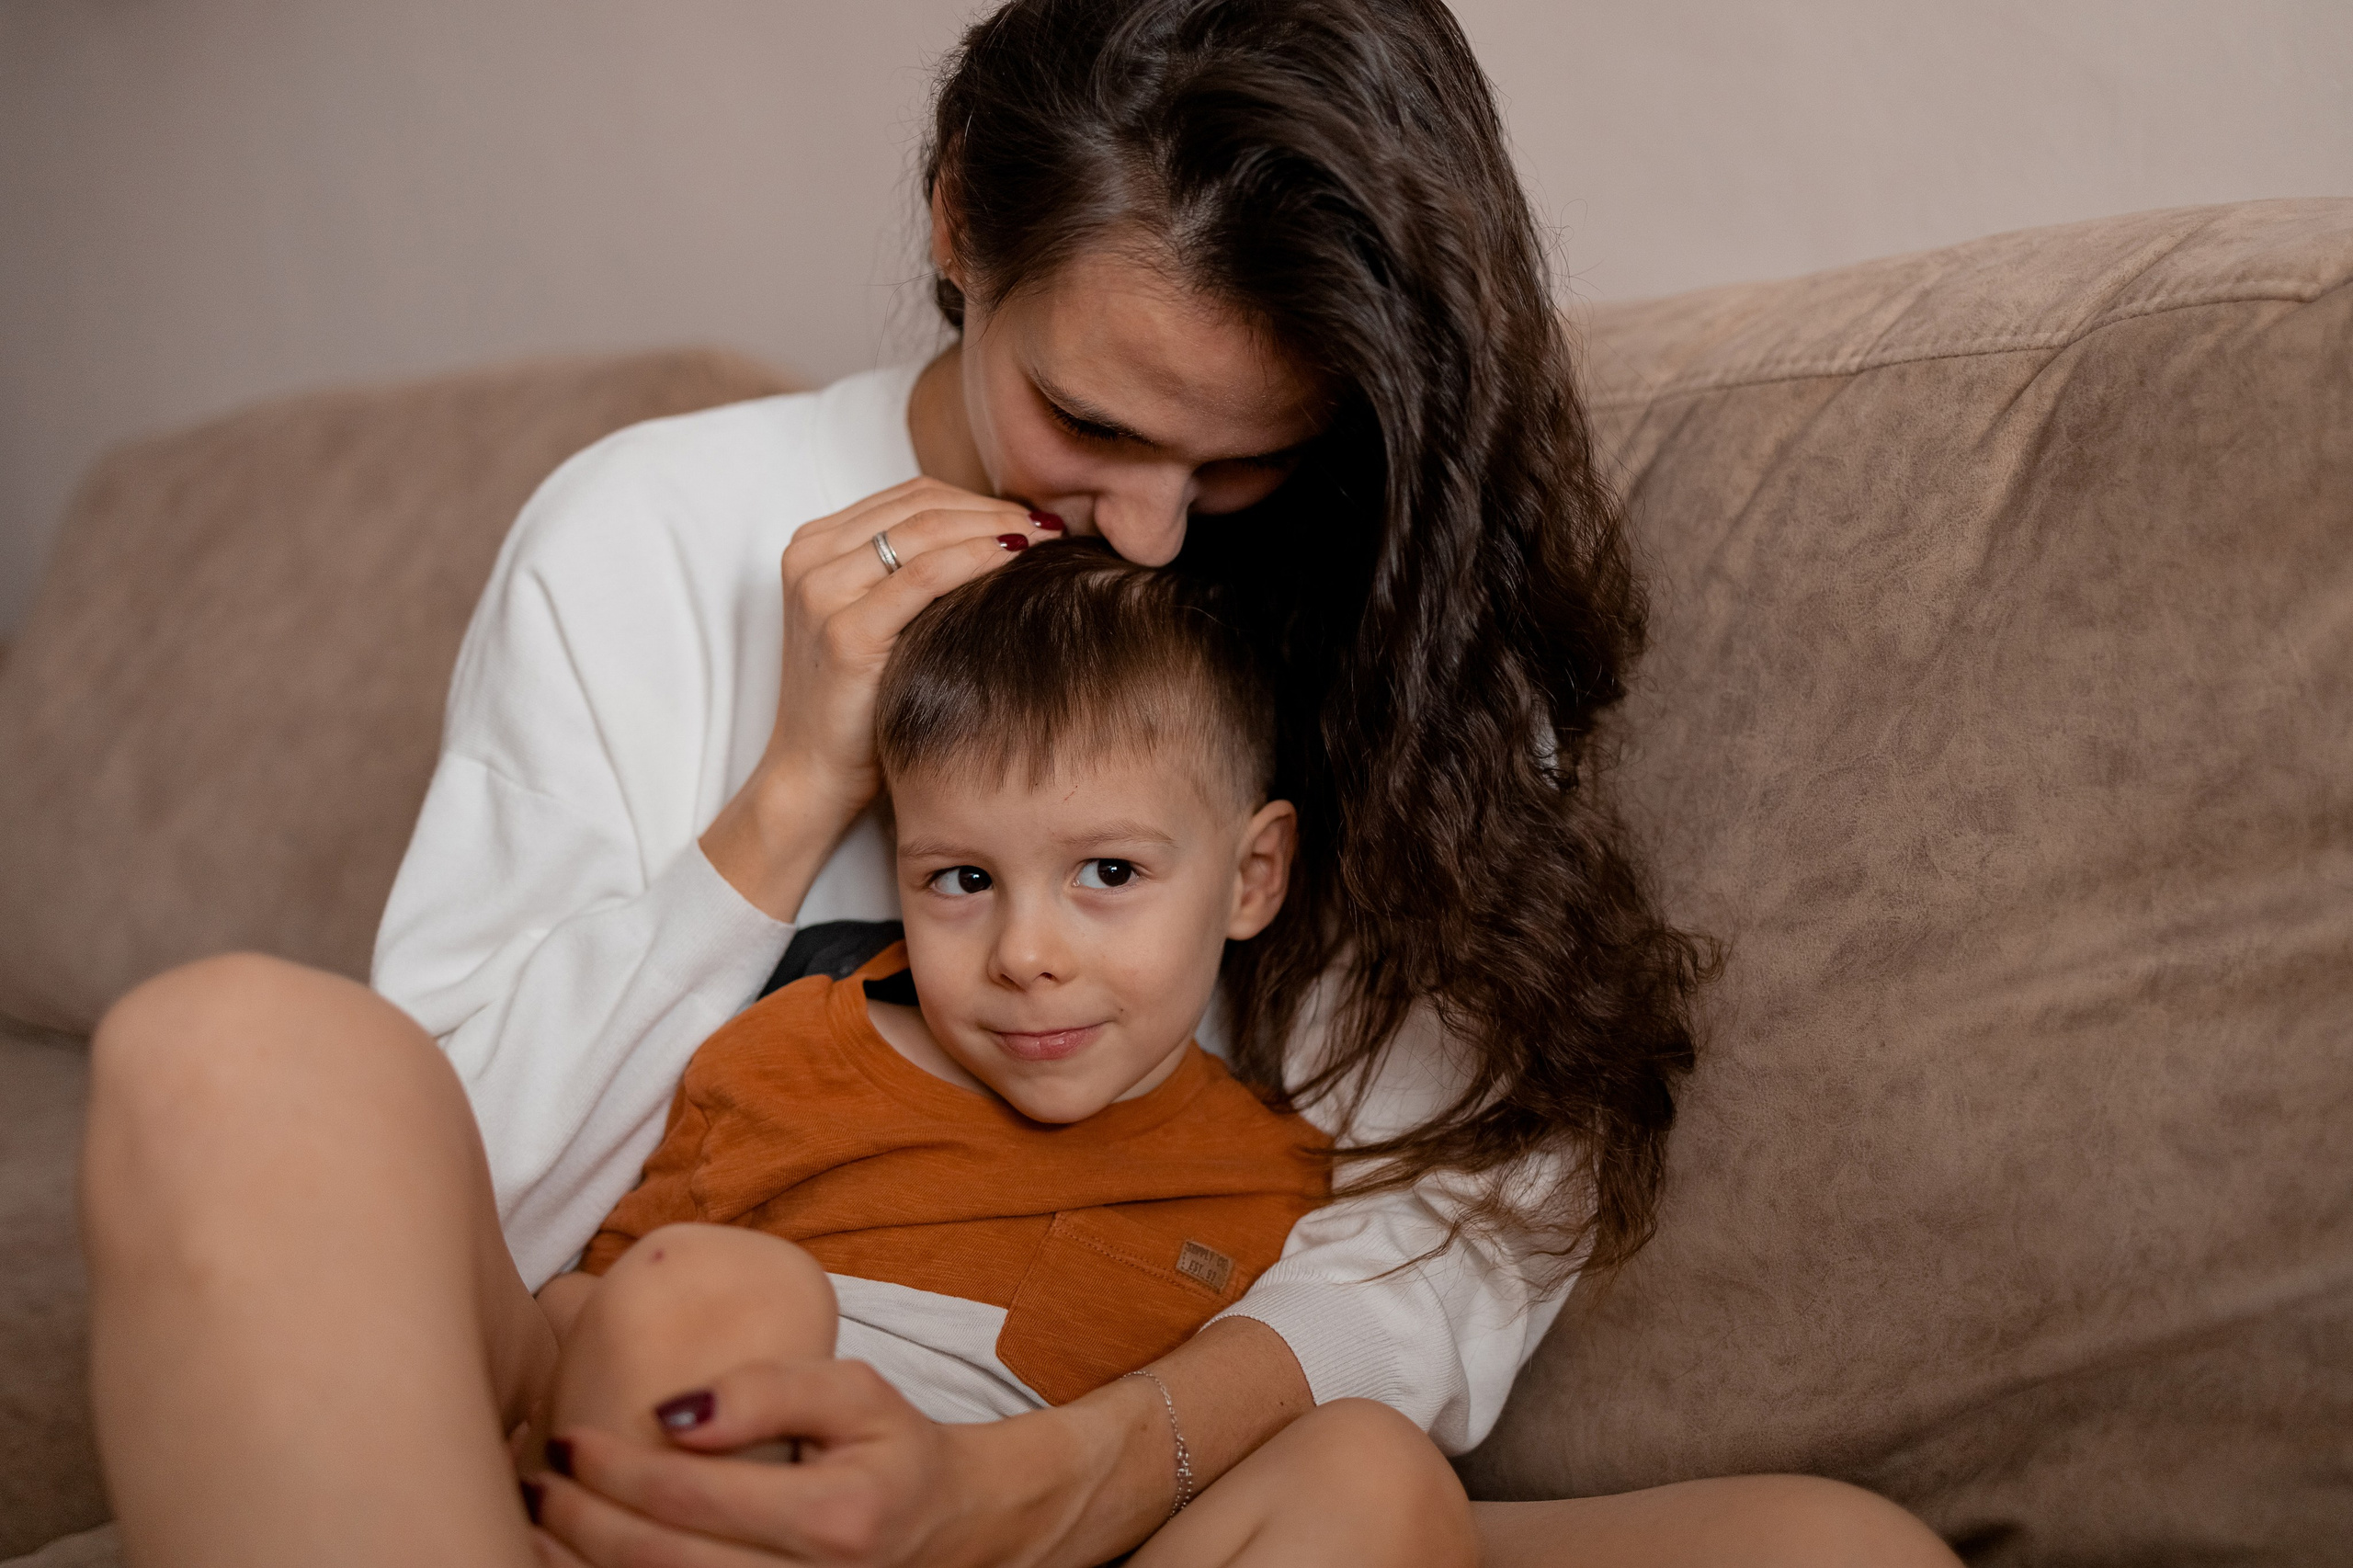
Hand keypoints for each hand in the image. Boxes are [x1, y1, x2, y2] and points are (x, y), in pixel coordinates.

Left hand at [525, 1319, 1309, 1567]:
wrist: (959, 1528)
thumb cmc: (896, 1447)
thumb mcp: (856, 1390)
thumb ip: (769, 1389)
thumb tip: (672, 1409)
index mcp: (834, 1519)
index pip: (691, 1495)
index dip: (614, 1468)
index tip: (567, 1436)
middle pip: (659, 1563)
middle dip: (579, 1525)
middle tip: (533, 1479)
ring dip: (583, 1567)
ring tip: (535, 1524)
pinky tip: (582, 1560)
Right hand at [701, 479, 1060, 918]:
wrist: (815, 774)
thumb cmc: (859, 701)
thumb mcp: (880, 618)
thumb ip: (912, 570)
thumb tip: (1005, 532)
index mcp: (813, 545)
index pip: (910, 497)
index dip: (976, 499)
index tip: (1031, 514)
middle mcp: (809, 559)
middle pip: (921, 506)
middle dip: (993, 508)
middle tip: (1051, 523)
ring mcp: (822, 592)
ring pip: (926, 531)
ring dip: (994, 526)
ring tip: (1045, 537)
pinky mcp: (843, 632)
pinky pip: (922, 577)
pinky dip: (975, 559)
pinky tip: (1016, 559)